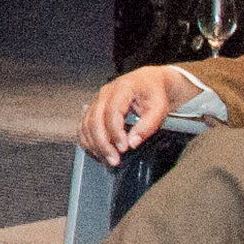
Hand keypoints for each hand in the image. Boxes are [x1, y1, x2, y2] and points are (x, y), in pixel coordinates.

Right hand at [80, 64, 203, 165]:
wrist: (149, 83)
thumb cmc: (153, 92)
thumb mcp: (159, 108)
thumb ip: (148, 125)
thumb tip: (133, 142)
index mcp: (122, 88)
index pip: (112, 111)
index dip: (116, 132)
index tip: (123, 148)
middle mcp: (106, 94)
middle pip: (95, 119)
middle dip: (103, 143)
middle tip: (114, 160)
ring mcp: (97, 101)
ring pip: (86, 125)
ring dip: (94, 145)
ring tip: (107, 159)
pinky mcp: (94, 110)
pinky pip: (83, 127)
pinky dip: (87, 141)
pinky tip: (97, 152)